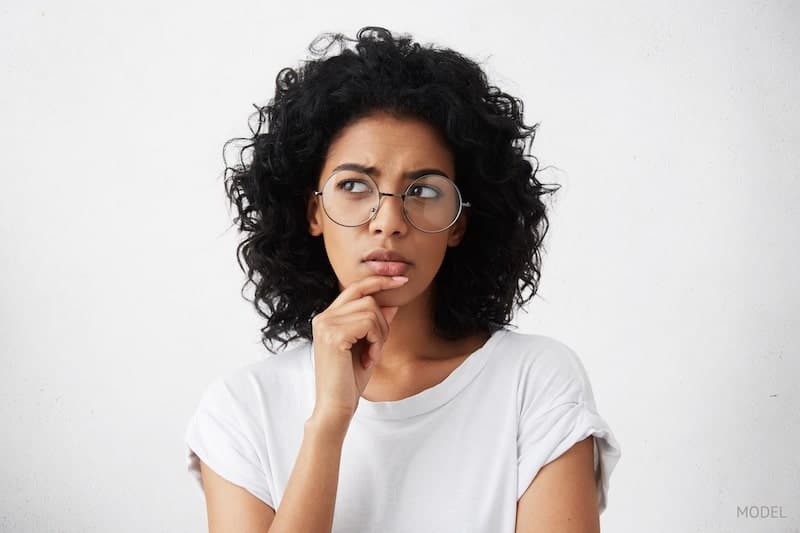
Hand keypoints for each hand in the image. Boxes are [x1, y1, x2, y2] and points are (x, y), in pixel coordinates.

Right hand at [309, 275, 407, 422]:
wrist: (336, 406)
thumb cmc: (349, 380)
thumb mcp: (368, 347)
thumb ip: (375, 324)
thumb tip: (391, 303)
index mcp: (327, 318)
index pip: (355, 288)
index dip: (379, 280)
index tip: (402, 279)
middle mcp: (323, 317)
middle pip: (367, 298)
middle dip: (383, 322)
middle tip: (377, 348)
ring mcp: (326, 324)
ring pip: (371, 310)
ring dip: (380, 335)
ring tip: (372, 356)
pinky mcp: (334, 335)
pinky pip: (370, 323)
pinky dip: (377, 341)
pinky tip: (370, 359)